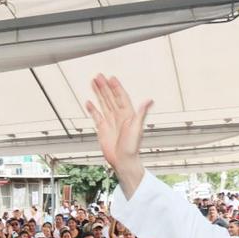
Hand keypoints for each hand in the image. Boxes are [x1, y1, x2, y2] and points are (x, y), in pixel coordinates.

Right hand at [86, 74, 151, 190]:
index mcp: (128, 114)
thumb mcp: (138, 128)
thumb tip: (149, 101)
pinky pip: (97, 116)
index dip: (116, 87)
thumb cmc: (132, 148)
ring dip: (99, 93)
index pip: (121, 97)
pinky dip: (92, 109)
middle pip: (110, 97)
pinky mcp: (103, 129)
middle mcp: (119, 116)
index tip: (111, 78)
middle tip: (98, 76)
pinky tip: (89, 102)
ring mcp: (110, 122)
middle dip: (104, 86)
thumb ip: (141, 113)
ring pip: (103, 103)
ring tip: (93, 83)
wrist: (123, 161)